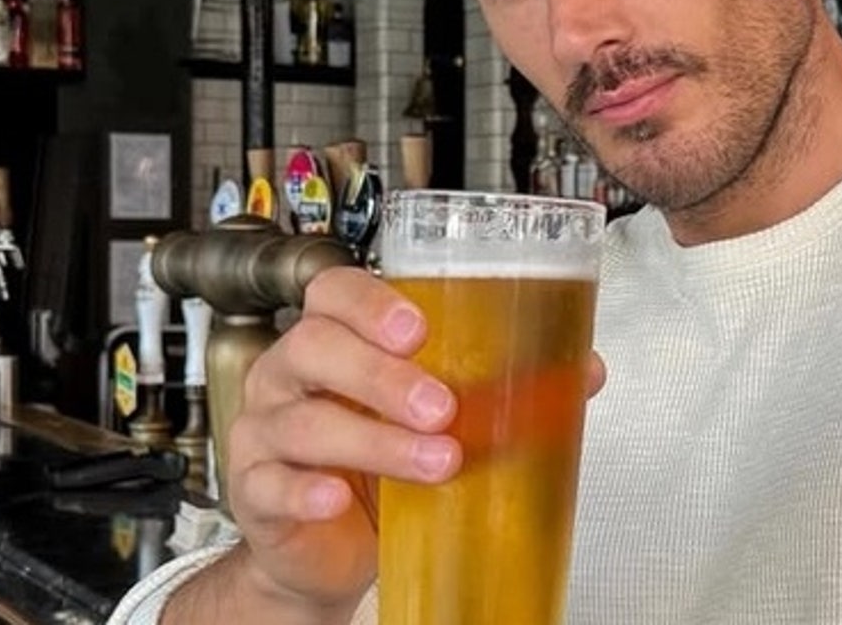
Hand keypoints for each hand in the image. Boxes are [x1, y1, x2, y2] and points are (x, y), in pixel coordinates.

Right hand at [215, 266, 607, 615]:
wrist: (329, 548)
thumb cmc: (378, 464)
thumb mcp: (437, 419)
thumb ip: (504, 387)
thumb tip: (585, 368)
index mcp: (334, 340)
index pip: (334, 294)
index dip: (370, 303)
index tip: (420, 328)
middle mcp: (290, 376)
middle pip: (313, 347)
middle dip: (381, 374)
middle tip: (443, 406)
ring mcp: (264, 433)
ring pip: (304, 421)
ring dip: (374, 440)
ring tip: (436, 460)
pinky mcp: (256, 492)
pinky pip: (271, 484)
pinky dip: (306, 490)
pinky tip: (339, 499)